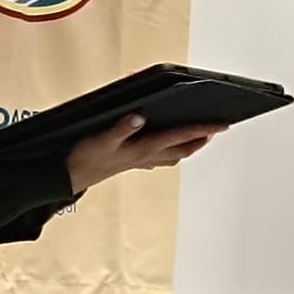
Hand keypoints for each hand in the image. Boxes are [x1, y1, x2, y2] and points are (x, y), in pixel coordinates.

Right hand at [65, 116, 228, 194]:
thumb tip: (138, 117)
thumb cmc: (85, 157)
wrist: (70, 176)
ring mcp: (140, 160)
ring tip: (199, 137)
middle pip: (184, 149)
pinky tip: (167, 148)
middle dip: (202, 139)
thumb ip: (121, 127)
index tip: (223, 124)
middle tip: (217, 129)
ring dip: (189, 146)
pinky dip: (170, 151)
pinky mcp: (132, 162)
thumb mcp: (101, 137)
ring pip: (174, 155)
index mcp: (144, 148)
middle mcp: (146, 156)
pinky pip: (159, 157)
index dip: (204, 128)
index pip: (181, 136)